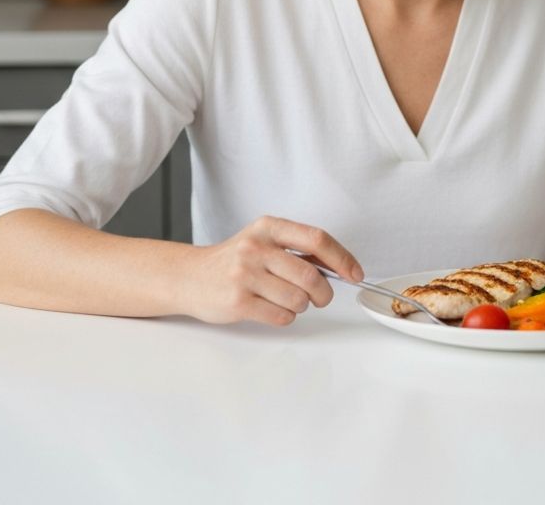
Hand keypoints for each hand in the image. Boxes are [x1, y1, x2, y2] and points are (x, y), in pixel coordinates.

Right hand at [182, 216, 363, 325]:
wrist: (189, 276)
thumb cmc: (234, 261)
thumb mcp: (264, 242)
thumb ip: (298, 250)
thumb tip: (341, 267)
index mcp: (269, 227)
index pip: (317, 239)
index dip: (342, 258)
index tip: (355, 274)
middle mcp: (256, 247)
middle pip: (311, 276)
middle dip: (323, 293)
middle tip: (320, 298)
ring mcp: (245, 274)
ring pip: (298, 300)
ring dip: (301, 306)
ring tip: (286, 300)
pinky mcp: (238, 302)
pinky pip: (281, 316)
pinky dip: (285, 317)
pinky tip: (271, 308)